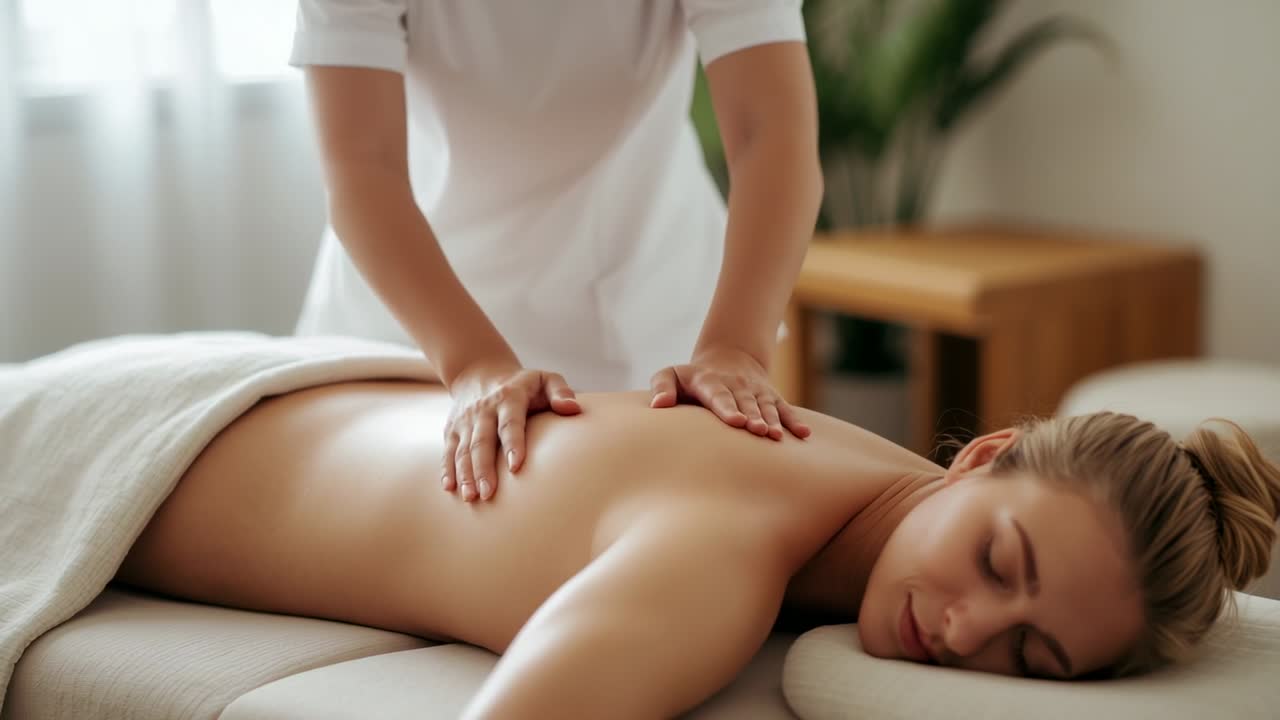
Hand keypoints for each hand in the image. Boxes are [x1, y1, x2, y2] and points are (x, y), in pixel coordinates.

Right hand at [442, 363, 580, 501]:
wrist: (480, 372)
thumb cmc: (524, 384)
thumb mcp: (545, 379)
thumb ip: (561, 392)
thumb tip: (573, 409)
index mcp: (509, 397)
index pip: (510, 423)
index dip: (513, 444)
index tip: (515, 467)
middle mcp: (484, 409)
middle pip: (481, 442)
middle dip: (483, 469)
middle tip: (488, 494)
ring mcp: (465, 421)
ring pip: (463, 450)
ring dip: (465, 474)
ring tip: (471, 497)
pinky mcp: (452, 429)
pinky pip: (448, 451)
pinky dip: (447, 470)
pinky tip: (450, 489)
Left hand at [648, 345, 809, 440]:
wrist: (726, 359)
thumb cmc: (690, 379)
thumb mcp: (670, 374)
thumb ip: (661, 386)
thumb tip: (658, 405)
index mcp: (709, 381)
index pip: (718, 395)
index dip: (727, 407)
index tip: (735, 421)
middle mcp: (735, 385)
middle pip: (746, 402)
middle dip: (753, 416)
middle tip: (758, 431)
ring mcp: (755, 391)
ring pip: (766, 406)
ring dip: (773, 420)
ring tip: (776, 437)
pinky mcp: (770, 397)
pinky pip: (784, 408)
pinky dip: (794, 421)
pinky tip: (804, 435)